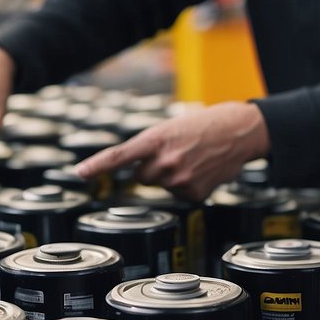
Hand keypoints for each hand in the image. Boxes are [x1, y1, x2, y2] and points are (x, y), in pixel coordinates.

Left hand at [74, 101, 270, 201]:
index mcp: (155, 139)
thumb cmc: (204, 125)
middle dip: (153, 167)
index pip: (119, 156)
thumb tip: (139, 171)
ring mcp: (179, 180)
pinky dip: (189, 185)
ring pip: (162, 185)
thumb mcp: (171, 127)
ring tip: (193, 158)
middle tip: (175, 152)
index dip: (98, 165)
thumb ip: (150, 147)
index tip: (80, 173)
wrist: (240, 131)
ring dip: (172, 175)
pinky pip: (180, 194)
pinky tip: (202, 170)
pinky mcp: (193, 194)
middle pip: (142, 176)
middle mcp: (164, 162)